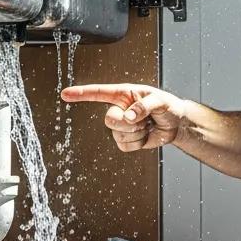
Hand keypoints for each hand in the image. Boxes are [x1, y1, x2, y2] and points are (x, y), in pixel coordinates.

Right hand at [60, 83, 186, 152]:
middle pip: (109, 120)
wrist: (176, 124)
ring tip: (148, 125)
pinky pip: (125, 146)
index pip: (98, 93)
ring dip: (137, 133)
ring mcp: (121, 126)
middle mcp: (119, 109)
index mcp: (123, 94)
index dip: (81, 94)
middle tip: (144, 119)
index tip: (65, 94)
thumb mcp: (160, 101)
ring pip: (118, 135)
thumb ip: (145, 106)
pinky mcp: (126, 140)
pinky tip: (146, 135)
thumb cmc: (168, 106)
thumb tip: (129, 116)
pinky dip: (138, 143)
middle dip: (129, 123)